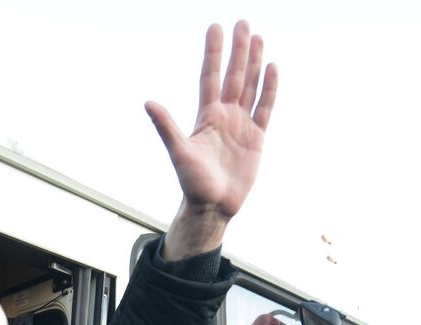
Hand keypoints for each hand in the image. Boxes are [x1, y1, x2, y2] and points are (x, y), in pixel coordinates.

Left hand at [148, 21, 277, 259]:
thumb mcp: (179, 153)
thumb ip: (166, 127)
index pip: (210, 76)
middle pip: (233, 75)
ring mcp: (242, 125)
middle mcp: (224, 115)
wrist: (213, 206)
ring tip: (258, 38)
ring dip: (254, 63)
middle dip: (237, 50)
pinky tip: (272, 69)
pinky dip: (269, 89)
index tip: (215, 28)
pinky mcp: (256, 138)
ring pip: (250, 87)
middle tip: (242, 22)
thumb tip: (148, 103)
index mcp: (206, 116)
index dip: (213, 53)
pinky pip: (265, 108)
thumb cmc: (192, 183)